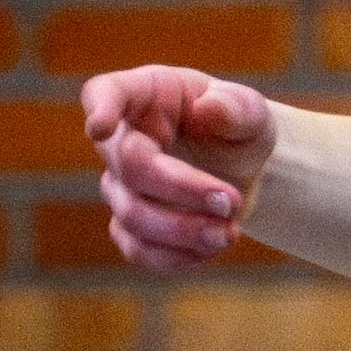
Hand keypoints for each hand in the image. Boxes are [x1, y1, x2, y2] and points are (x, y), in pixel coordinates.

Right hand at [82, 60, 273, 274]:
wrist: (244, 170)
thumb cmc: (239, 129)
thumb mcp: (251, 112)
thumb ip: (238, 107)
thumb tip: (209, 109)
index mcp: (144, 95)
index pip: (103, 93)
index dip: (99, 109)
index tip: (99, 127)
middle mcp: (122, 139)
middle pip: (129, 169)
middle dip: (182, 190)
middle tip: (232, 202)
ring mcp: (121, 185)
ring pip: (131, 216)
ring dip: (183, 232)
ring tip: (230, 233)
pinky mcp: (132, 225)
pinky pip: (137, 249)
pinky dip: (176, 257)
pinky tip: (213, 247)